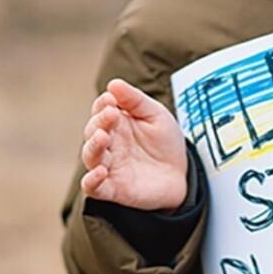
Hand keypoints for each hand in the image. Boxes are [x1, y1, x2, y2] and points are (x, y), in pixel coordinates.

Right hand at [80, 79, 187, 210]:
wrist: (182, 174)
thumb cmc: (165, 142)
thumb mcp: (156, 115)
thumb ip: (135, 100)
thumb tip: (113, 84)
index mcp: (116, 124)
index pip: (100, 111)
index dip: (102, 104)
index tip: (111, 100)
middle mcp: (109, 144)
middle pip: (92, 131)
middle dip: (99, 122)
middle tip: (111, 114)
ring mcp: (110, 166)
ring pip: (90, 156)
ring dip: (93, 146)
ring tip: (103, 137)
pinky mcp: (114, 189)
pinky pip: (93, 187)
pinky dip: (91, 180)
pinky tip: (100, 171)